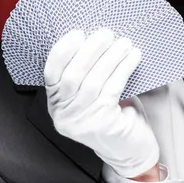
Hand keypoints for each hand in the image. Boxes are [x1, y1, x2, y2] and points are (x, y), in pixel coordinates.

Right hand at [44, 28, 159, 177]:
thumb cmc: (109, 113)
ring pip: (94, 81)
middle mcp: (63, 115)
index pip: (51, 73)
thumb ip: (84, 72)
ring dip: (111, 57)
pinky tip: (133, 57)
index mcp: (55, 103)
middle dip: (90, 50)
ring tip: (124, 43)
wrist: (129, 149)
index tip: (78, 33)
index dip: (63, 51)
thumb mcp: (89, 94)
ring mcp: (81, 122)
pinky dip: (123, 69)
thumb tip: (93, 36)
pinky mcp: (102, 125)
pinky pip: (112, 89)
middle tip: (107, 33)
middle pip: (72, 76)